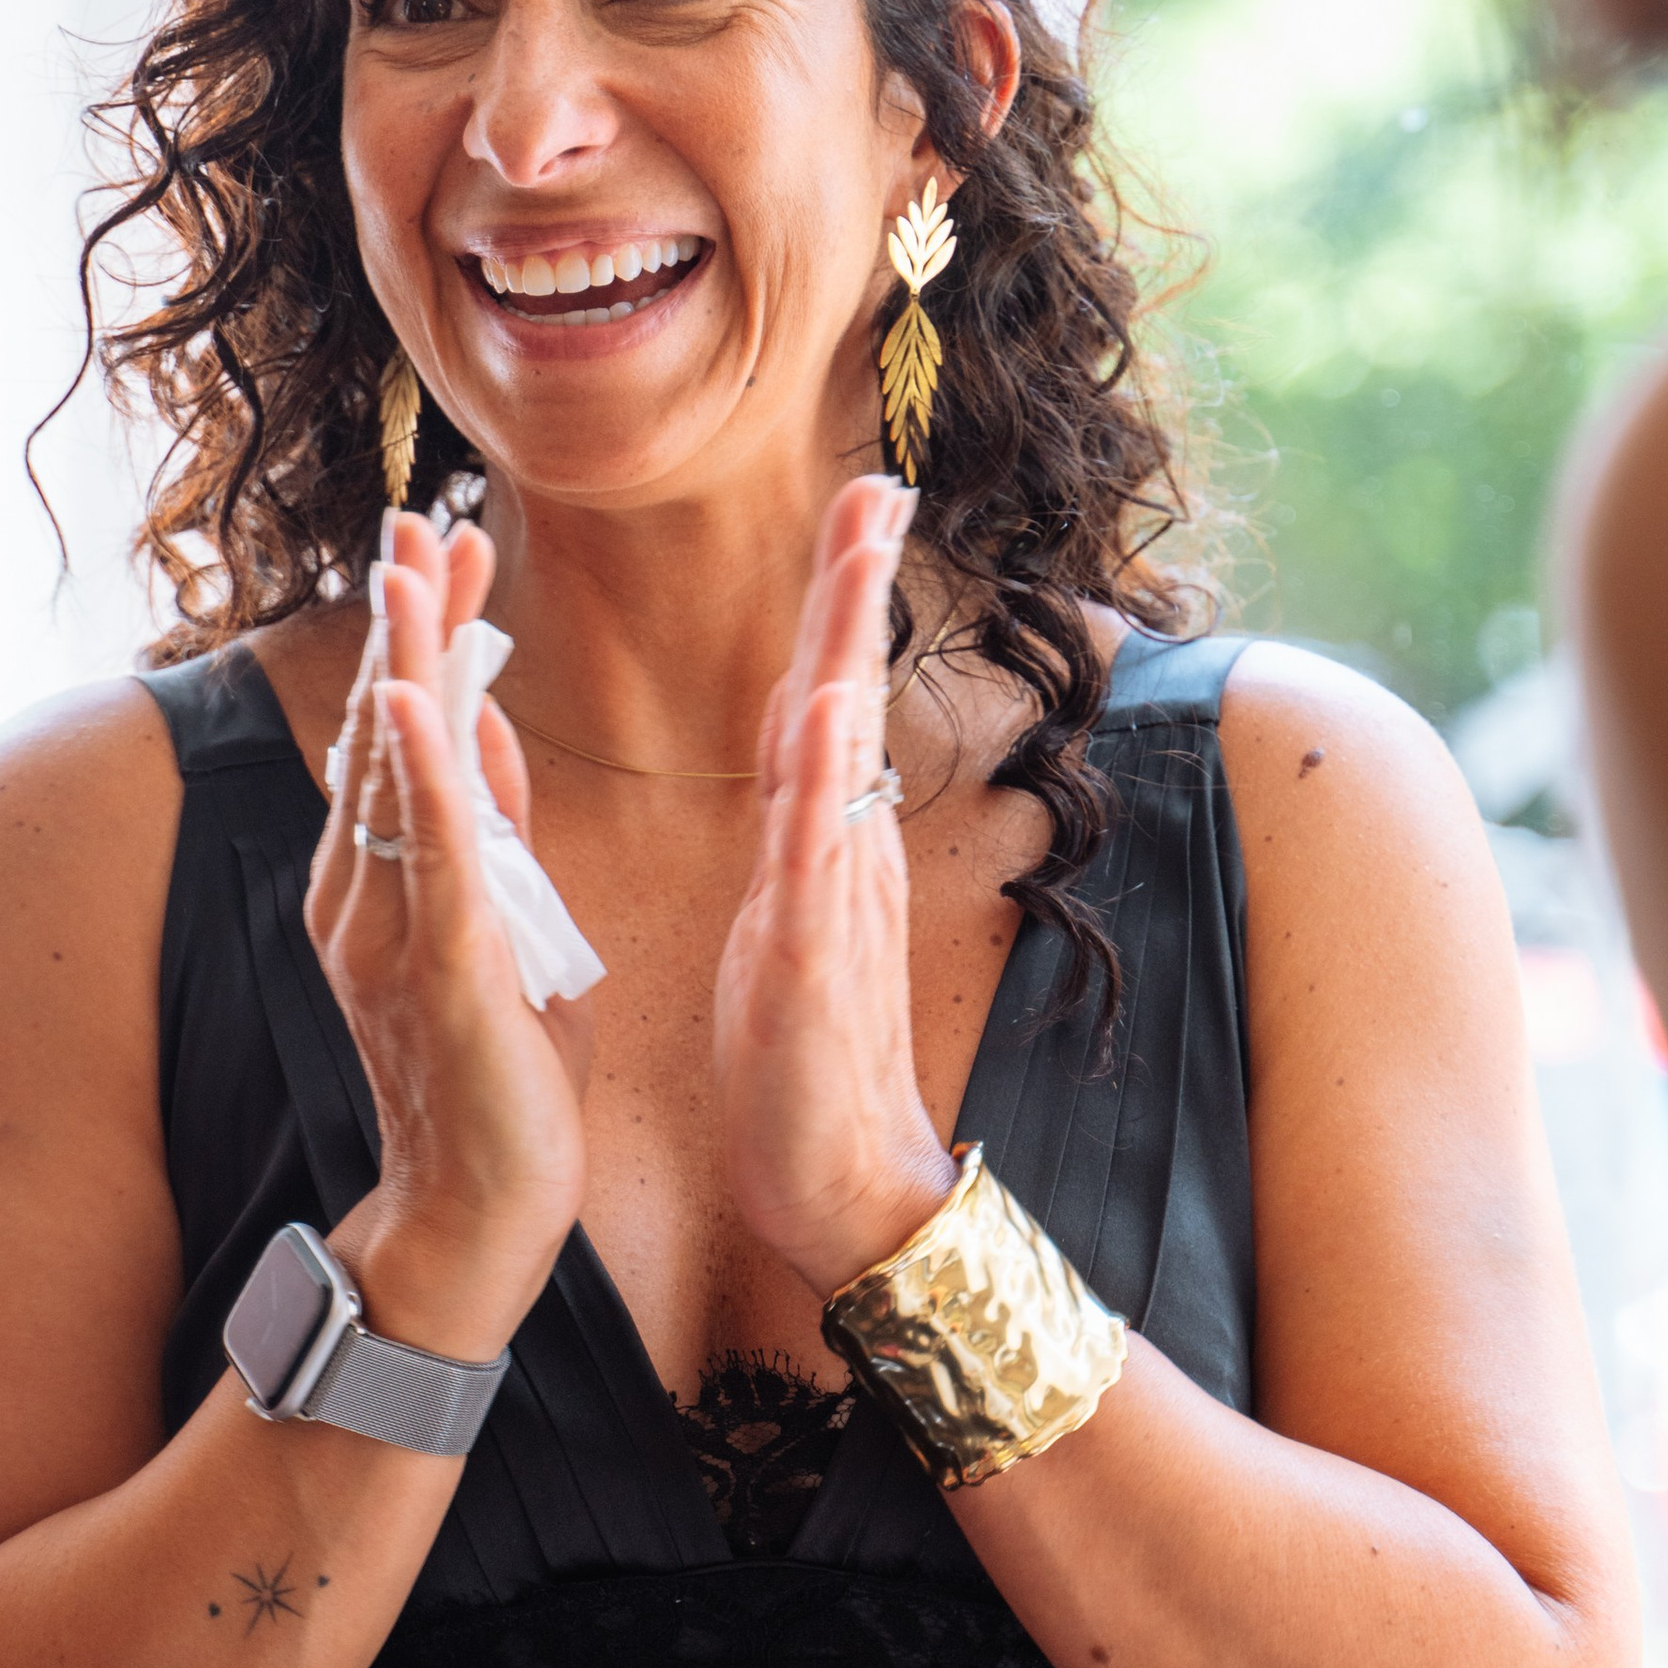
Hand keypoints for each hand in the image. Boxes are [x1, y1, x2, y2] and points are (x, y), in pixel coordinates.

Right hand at [307, 513, 594, 1360]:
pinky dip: (424, 770)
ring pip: (399, 770)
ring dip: (410, 656)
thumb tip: (474, 721)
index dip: (422, 629)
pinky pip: (432, 854)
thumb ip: (487, 832)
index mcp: (383, 884)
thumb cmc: (497, 1083)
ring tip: (416, 560)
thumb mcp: (503, 928)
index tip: (441, 537)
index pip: (400, 732)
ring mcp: (393, 933)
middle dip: (408, 616)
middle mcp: (365, 897)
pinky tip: (416, 694)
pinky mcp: (442, 971)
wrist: (477, 1217)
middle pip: (385, 728)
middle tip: (420, 512)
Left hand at [714, 477, 956, 1298]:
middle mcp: (838, 853)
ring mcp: (833, 904)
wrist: (840, 1186)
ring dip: (845, 648)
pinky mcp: (813, 969)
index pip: (824, 694)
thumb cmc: (803, 1059)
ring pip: (839, 756)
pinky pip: (815, 866)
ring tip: (856, 553)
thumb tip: (812, 735)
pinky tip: (823, 717)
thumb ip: (802, 824)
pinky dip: (817, 788)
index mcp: (818, 841)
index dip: (835, 597)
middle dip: (856, 583)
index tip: (857, 498)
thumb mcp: (789, 914)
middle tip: (877, 480)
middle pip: (847, 694)